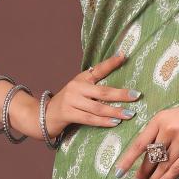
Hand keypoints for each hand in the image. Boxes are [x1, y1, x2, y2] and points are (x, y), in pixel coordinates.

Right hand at [2, 51, 137, 140]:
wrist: (42, 116)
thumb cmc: (67, 104)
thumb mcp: (79, 91)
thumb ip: (94, 88)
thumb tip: (119, 91)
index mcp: (81, 78)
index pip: (98, 69)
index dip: (111, 62)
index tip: (124, 56)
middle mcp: (76, 87)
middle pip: (102, 92)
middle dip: (121, 94)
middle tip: (136, 95)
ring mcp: (71, 101)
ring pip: (98, 108)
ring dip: (115, 111)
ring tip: (130, 114)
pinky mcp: (68, 114)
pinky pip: (89, 119)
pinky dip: (103, 122)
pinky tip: (115, 122)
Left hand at [114, 101, 178, 178]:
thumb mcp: (170, 117)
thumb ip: (157, 132)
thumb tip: (144, 156)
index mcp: (159, 120)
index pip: (139, 143)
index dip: (127, 160)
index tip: (119, 173)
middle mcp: (169, 129)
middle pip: (151, 157)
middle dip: (142, 173)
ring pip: (163, 165)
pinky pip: (176, 168)